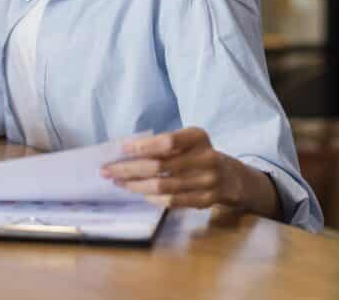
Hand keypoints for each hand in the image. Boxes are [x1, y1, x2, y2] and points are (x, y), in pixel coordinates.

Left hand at [101, 127, 248, 209]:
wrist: (230, 177)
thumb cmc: (198, 154)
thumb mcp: (187, 140)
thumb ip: (163, 143)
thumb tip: (126, 151)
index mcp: (198, 137)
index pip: (167, 141)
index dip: (143, 146)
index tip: (121, 149)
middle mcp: (206, 158)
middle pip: (161, 166)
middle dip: (129, 169)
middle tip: (108, 170)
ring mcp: (208, 181)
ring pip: (163, 186)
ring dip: (136, 185)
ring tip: (118, 182)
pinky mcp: (206, 200)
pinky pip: (172, 201)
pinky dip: (152, 198)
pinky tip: (138, 193)